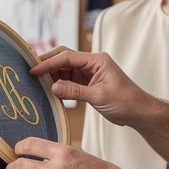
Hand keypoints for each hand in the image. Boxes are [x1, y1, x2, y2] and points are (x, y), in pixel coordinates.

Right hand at [31, 47, 148, 126]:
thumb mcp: (99, 97)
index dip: (48, 62)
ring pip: (65, 69)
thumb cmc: (126, 101)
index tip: (34, 70)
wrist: (138, 112)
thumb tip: (54, 86)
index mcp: (97, 60)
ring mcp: (89, 73)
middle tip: (30, 71)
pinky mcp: (88, 84)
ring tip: (38, 83)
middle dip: (47, 63)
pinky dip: (59, 85)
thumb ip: (75, 91)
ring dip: (52, 75)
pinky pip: (69, 81)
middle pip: (64, 58)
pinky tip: (50, 90)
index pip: (67, 57)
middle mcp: (92, 63)